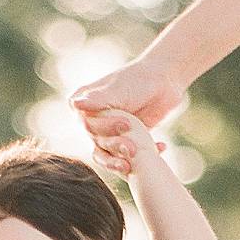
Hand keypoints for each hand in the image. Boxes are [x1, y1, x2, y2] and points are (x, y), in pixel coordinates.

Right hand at [72, 58, 185, 175]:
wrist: (164, 82)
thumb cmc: (138, 80)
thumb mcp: (118, 90)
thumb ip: (97, 100)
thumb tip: (75, 104)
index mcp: (83, 106)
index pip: (87, 125)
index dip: (105, 128)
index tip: (126, 124)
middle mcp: (91, 122)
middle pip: (98, 142)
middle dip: (116, 146)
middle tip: (133, 147)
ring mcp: (106, 135)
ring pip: (109, 155)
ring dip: (123, 159)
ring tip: (139, 155)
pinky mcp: (123, 144)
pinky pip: (127, 158)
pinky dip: (143, 157)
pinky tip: (160, 147)